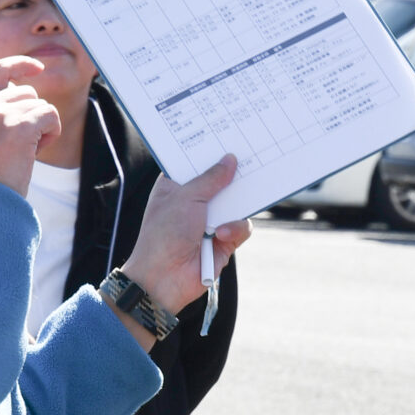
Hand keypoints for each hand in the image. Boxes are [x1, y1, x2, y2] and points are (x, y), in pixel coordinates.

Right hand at [0, 57, 58, 193]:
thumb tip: (14, 94)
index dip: (18, 65)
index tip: (36, 68)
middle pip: (24, 93)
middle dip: (31, 116)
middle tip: (20, 146)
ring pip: (39, 106)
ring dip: (40, 128)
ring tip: (23, 153)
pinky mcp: (19, 125)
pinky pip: (50, 116)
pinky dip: (51, 133)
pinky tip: (36, 152)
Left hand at [117, 154, 249, 314]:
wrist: (164, 278)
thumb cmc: (164, 234)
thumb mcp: (186, 198)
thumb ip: (211, 178)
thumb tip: (230, 160)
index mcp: (176, 188)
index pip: (195, 164)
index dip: (209, 153)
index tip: (226, 136)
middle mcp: (194, 203)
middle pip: (220, 182)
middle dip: (232, 175)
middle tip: (250, 158)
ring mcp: (210, 222)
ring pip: (237, 204)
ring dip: (234, 207)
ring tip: (231, 206)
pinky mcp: (224, 241)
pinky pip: (242, 227)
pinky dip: (235, 229)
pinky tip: (221, 235)